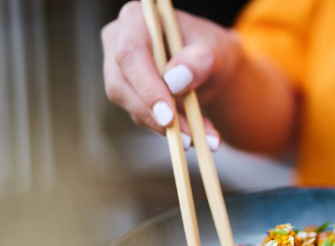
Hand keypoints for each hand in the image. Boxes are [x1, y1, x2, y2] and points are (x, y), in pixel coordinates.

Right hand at [101, 1, 242, 148]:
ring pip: (128, 104)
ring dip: (163, 127)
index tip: (168, 116)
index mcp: (137, 18)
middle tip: (186, 137)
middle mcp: (118, 41)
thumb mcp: (216, 51)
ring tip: (197, 137)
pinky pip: (141, 116)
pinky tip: (194, 135)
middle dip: (153, 114)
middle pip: (120, 83)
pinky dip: (168, 130)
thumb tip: (174, 80)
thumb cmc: (211, 50)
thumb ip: (199, 61)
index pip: (131, 53)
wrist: (211, 66)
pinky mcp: (126, 93)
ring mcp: (118, 68)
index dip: (146, 86)